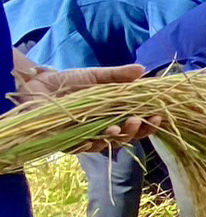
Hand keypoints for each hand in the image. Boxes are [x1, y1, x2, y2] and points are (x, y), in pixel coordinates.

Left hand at [11, 60, 160, 150]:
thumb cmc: (68, 81)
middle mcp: (102, 129)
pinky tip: (98, 136)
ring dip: (116, 138)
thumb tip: (142, 69)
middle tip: (139, 121)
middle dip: (135, 132)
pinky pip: (83, 147)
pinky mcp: (67, 141)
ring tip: (119, 127)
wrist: (37, 84)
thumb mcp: (96, 76)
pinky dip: (92, 143)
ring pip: (107, 145)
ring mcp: (86, 136)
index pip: (137, 124)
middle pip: (125, 138)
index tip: (158, 116)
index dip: (149, 123)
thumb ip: (118, 76)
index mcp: (114, 115)